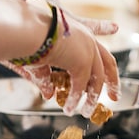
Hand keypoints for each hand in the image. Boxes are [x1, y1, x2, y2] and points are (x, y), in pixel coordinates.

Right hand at [4, 15, 119, 117]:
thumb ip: (44, 76)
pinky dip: (74, 99)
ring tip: (89, 111)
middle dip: (112, 78)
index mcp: (73, 27)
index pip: (93, 27)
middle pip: (106, 59)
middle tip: (116, 94)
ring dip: (93, 96)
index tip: (115, 28)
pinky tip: (69, 109)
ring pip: (97, 77)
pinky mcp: (82, 62)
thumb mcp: (36, 57)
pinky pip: (81, 86)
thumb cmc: (23, 35)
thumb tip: (49, 94)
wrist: (24, 29)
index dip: (103, 27)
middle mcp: (85, 36)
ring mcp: (87, 49)